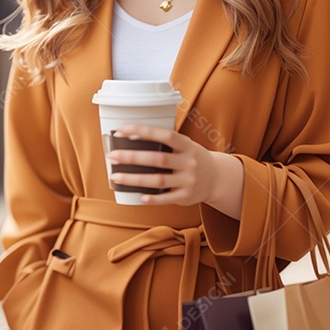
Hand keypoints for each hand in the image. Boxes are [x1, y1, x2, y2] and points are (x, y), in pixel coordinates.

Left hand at [107, 124, 242, 213]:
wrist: (217, 178)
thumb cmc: (192, 158)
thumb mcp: (185, 146)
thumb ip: (166, 143)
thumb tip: (131, 139)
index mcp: (187, 145)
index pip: (164, 134)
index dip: (143, 131)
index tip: (122, 130)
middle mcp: (189, 161)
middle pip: (157, 159)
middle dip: (132, 157)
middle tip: (112, 156)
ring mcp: (188, 180)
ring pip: (158, 179)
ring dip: (134, 179)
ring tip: (115, 176)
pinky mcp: (186, 196)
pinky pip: (167, 198)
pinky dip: (152, 198)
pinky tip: (139, 196)